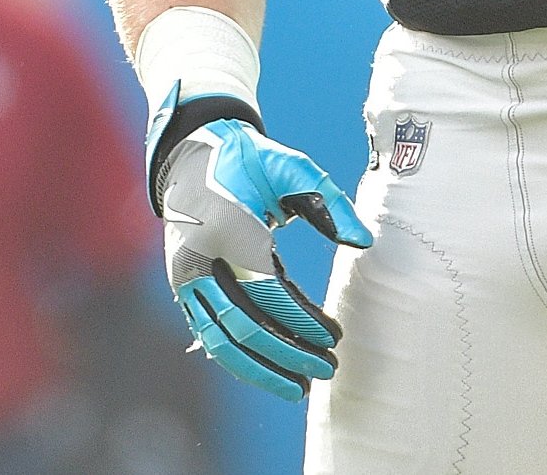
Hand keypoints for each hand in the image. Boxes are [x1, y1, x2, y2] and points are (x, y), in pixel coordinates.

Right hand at [151, 108, 371, 402]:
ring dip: (260, 370)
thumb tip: (364, 242)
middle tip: (326, 370)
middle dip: (287, 354)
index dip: (302, 320)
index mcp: (226, 229)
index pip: (267, 291)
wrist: (191, 157)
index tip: (335, 338)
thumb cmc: (249, 162)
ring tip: (299, 388)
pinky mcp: (181, 289)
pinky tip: (268, 372)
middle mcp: (198, 259)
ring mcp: (184, 278)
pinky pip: (209, 335)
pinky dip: (238, 359)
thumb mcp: (291, 168)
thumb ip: (329, 201)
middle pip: (244, 324)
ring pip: (221, 340)